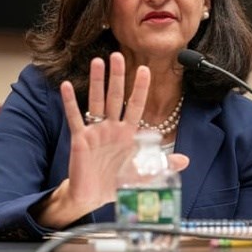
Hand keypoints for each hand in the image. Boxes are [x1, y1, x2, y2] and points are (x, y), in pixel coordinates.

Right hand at [60, 52, 149, 210]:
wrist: (92, 196)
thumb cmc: (116, 183)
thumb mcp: (142, 174)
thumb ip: (161, 165)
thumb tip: (185, 161)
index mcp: (127, 133)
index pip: (136, 106)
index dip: (140, 88)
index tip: (145, 69)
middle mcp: (111, 127)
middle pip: (115, 97)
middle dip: (117, 76)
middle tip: (117, 55)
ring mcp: (95, 131)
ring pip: (96, 101)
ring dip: (97, 82)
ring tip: (97, 62)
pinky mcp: (79, 139)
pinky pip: (74, 117)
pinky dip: (70, 102)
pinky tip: (66, 86)